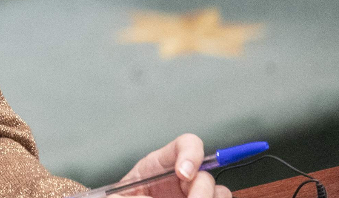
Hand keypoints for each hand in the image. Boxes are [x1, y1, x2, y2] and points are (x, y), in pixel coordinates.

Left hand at [116, 134, 230, 197]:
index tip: (184, 174)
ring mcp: (193, 195)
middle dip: (202, 189)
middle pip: (206, 175)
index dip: (191, 154)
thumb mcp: (118, 194)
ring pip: (220, 193)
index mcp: (160, 166)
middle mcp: (182, 180)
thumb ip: (132, 192)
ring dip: (210, 197)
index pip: (186, 144)